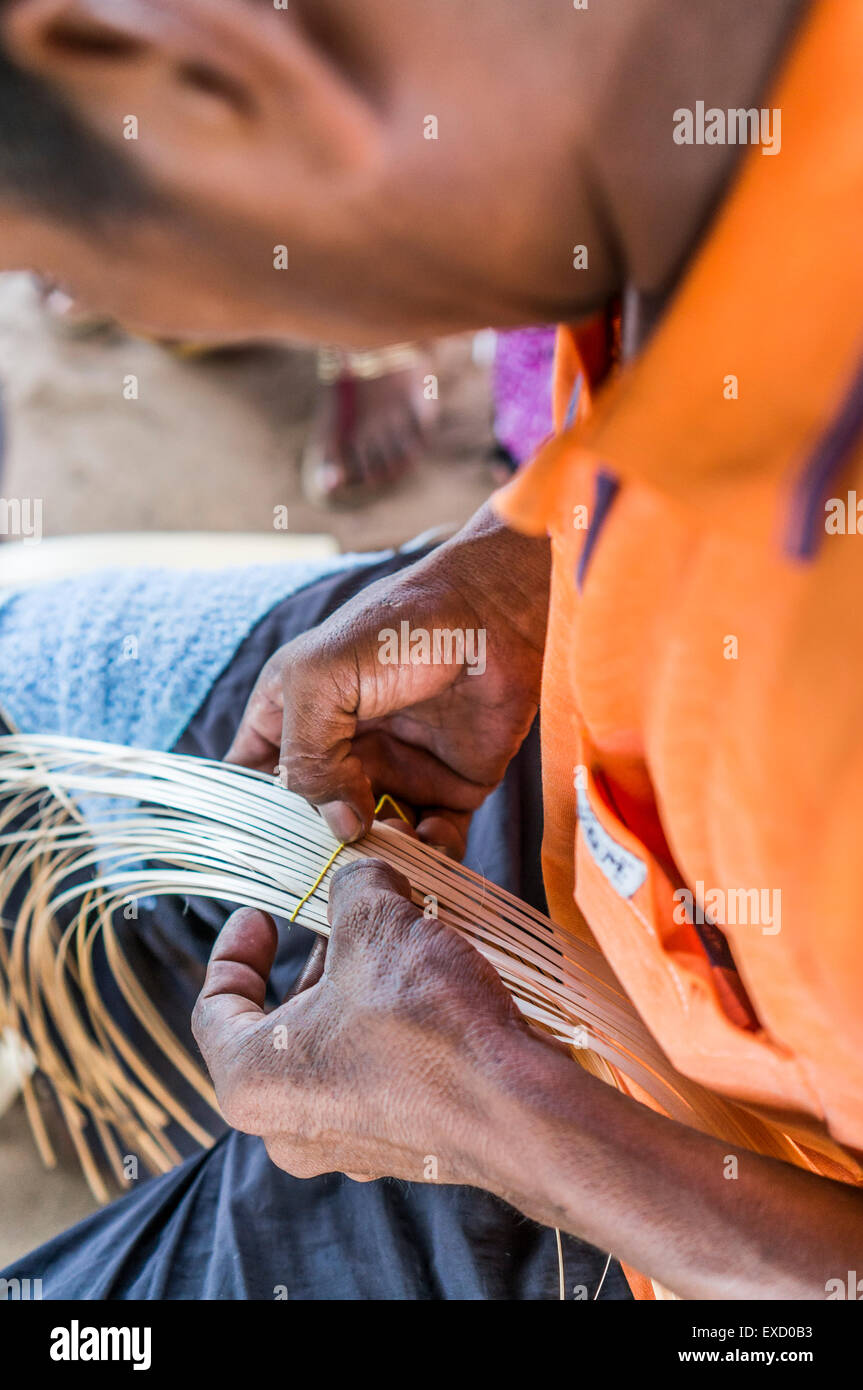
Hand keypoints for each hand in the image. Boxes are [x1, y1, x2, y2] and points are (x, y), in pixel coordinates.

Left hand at [191, 858, 523, 1183]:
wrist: (521, 1111)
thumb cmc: (427, 1023)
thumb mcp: (377, 925)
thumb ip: (351, 887)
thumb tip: (357, 871)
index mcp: (250, 1082)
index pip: (214, 1008)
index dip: (235, 950)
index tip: (261, 912)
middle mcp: (288, 1128)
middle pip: (280, 1027)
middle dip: (315, 962)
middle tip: (345, 915)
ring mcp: (347, 1145)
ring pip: (331, 1050)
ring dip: (356, 991)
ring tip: (396, 939)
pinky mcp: (401, 1147)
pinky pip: (375, 1077)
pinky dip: (388, 1028)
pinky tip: (428, 986)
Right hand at [226, 504, 549, 857]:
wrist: (494, 614)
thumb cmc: (399, 627)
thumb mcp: (322, 679)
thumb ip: (308, 756)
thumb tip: (337, 827)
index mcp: (292, 713)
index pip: (251, 778)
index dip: (248, 817)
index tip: (258, 857)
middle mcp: (340, 748)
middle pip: (313, 822)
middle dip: (321, 850)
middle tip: (334, 863)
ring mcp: (394, 769)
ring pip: (372, 840)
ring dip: (379, 858)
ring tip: (389, 852)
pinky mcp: (449, 786)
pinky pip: (433, 839)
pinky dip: (432, 853)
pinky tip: (431, 842)